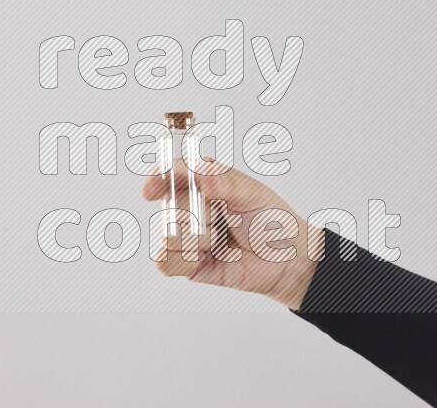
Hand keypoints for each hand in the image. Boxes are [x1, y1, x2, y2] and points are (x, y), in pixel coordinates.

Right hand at [141, 160, 323, 309]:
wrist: (286, 260)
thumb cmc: (271, 220)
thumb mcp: (253, 195)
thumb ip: (227, 184)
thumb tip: (204, 173)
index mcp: (205, 180)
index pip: (172, 173)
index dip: (157, 179)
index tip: (150, 190)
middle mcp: (191, 205)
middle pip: (169, 206)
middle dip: (195, 216)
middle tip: (220, 220)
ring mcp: (187, 234)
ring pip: (167, 234)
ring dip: (195, 241)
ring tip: (219, 241)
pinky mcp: (186, 262)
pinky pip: (164, 261)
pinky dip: (183, 261)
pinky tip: (203, 259)